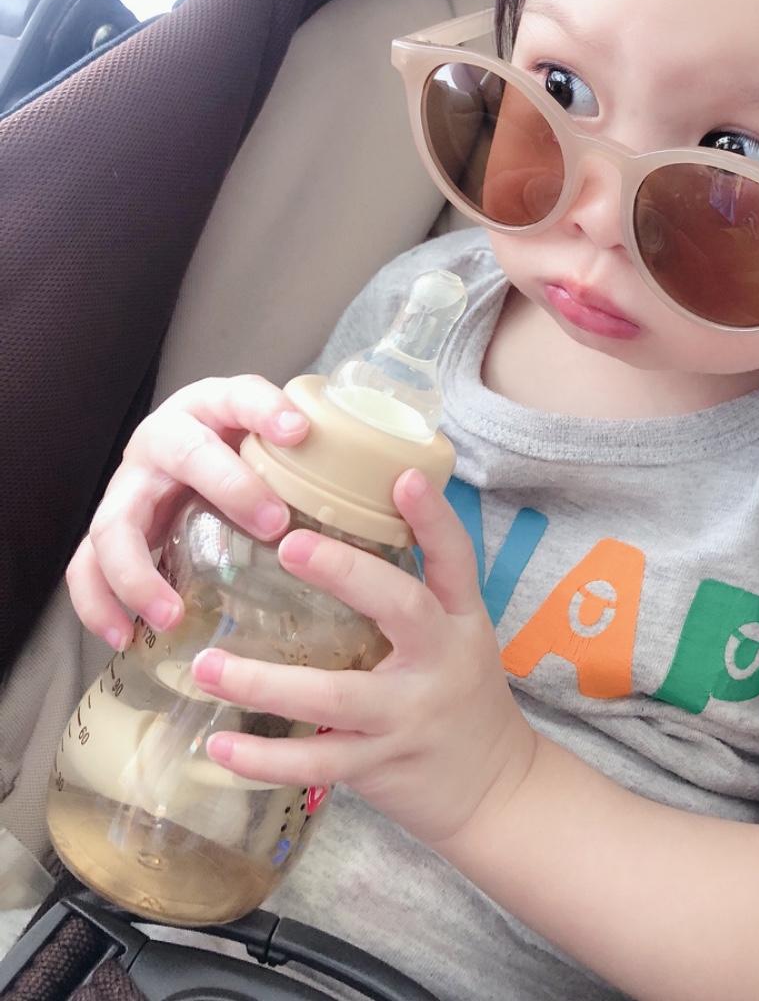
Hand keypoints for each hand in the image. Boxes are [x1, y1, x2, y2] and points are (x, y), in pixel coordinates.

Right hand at [66, 376, 305, 648]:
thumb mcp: (272, 437)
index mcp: (208, 407)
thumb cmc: (241, 449)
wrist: (185, 452)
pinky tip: (125, 637)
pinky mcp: (109, 527)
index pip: (239, 397)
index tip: (298, 430)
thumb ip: (313, 450)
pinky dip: (100, 605)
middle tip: (273, 524)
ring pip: (115, 523)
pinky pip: (86, 567)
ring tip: (171, 614)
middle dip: (228, 487)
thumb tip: (396, 479)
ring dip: (139, 572)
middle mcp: (162, 439)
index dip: (265, 410)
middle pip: (184, 455)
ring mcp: (128, 485)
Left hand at [190, 469, 536, 847]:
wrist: (496, 789)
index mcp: (459, 620)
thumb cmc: (462, 697)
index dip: (433, 518)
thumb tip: (334, 539)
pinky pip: (316, 761)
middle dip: (346, 574)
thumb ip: (410, 599)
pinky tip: (218, 744)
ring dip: (265, 682)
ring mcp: (410, 716)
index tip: (404, 476)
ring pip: (336, 696)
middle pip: (402, 608)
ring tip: (207, 667)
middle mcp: (441, 661)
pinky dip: (264, 758)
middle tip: (288, 546)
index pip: (455, 558)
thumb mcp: (456, 638)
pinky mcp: (381, 765)